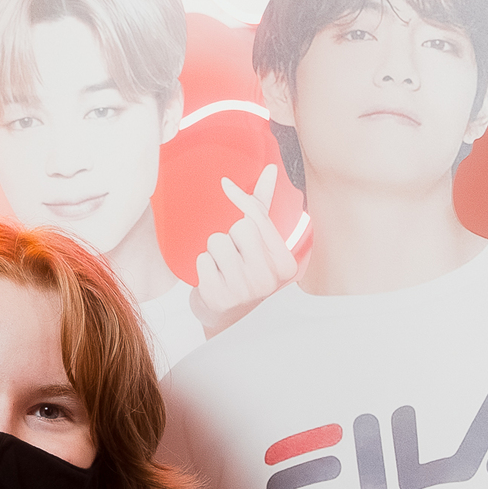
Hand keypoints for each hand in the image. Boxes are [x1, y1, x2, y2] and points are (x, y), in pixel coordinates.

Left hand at [190, 164, 297, 335]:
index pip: (257, 217)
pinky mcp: (219, 298)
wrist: (231, 318)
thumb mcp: (261, 242)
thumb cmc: (246, 271)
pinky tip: (213, 278)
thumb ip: (264, 206)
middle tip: (234, 252)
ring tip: (223, 266)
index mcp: (284, 263)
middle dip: (230, 234)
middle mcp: (268, 278)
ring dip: (214, 251)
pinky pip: (202, 261)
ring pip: (217, 242)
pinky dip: (203, 266)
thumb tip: (271, 170)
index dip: (240, 199)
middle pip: (238, 227)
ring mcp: (244, 291)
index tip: (225, 186)